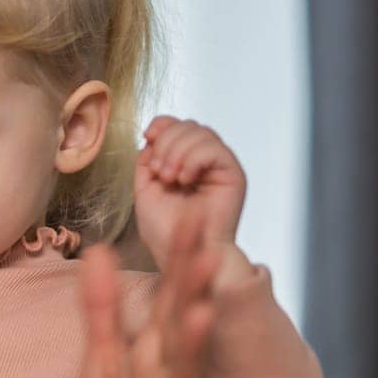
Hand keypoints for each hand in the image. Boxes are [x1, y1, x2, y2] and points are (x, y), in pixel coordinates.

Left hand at [79, 209, 232, 377]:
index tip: (190, 208)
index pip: (168, 296)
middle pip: (181, 325)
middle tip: (210, 241)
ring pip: (185, 377)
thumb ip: (103, 311)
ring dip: (194, 345)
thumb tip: (100, 251)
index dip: (177, 256)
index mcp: (154, 355)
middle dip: (191, 285)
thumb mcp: (105, 367)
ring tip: (202, 313)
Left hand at [133, 116, 245, 269]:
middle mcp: (206, 162)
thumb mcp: (145, 188)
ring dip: (177, 152)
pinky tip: (184, 180)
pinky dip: (193, 159)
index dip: (163, 124)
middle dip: (167, 142)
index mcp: (185, 162)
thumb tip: (152, 138)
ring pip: (201, 133)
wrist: (178, 253)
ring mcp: (220, 168)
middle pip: (190, 125)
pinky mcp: (233, 175)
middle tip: (158, 171)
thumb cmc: (165, 230)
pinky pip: (214, 149)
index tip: (148, 136)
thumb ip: (148, 160)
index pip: (179, 125)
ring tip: (168, 178)